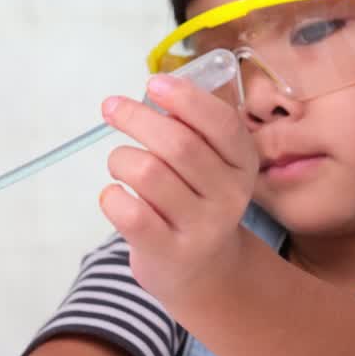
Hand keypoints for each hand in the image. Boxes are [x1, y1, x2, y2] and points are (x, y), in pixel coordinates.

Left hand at [99, 75, 258, 303]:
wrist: (204, 272)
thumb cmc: (195, 203)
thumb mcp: (210, 167)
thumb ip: (190, 131)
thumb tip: (150, 94)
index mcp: (243, 164)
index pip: (221, 123)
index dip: (185, 98)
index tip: (153, 83)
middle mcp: (228, 196)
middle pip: (178, 144)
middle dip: (137, 118)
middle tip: (112, 108)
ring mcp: (200, 228)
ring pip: (148, 174)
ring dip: (120, 158)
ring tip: (119, 163)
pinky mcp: (168, 252)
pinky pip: (129, 213)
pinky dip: (111, 196)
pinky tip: (115, 194)